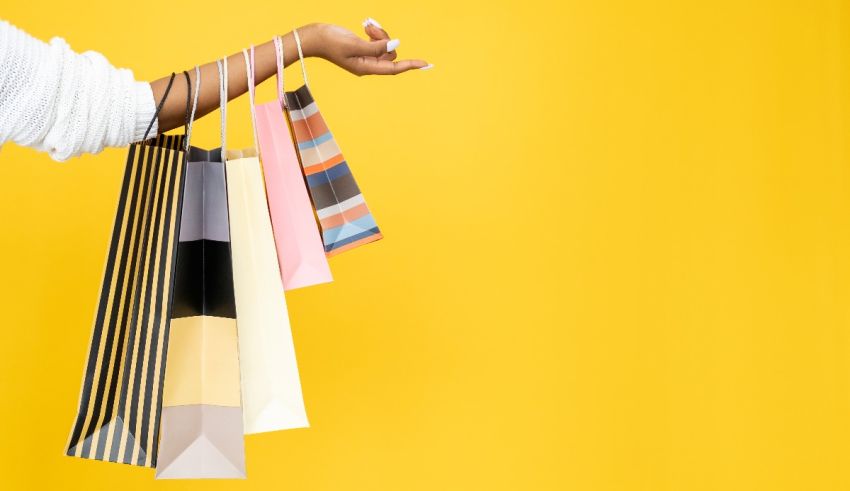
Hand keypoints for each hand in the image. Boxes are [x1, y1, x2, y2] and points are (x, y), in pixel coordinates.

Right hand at [299, 20, 430, 75]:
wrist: (312, 37)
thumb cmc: (330, 42)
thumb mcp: (354, 44)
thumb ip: (376, 46)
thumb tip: (395, 45)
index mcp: (366, 68)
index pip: (394, 68)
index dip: (411, 65)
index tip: (426, 64)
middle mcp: (368, 65)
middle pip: (390, 52)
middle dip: (384, 37)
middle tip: (370, 28)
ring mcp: (365, 58)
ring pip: (384, 45)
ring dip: (379, 33)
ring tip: (366, 25)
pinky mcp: (361, 49)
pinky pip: (377, 41)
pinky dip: (374, 32)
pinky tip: (365, 26)